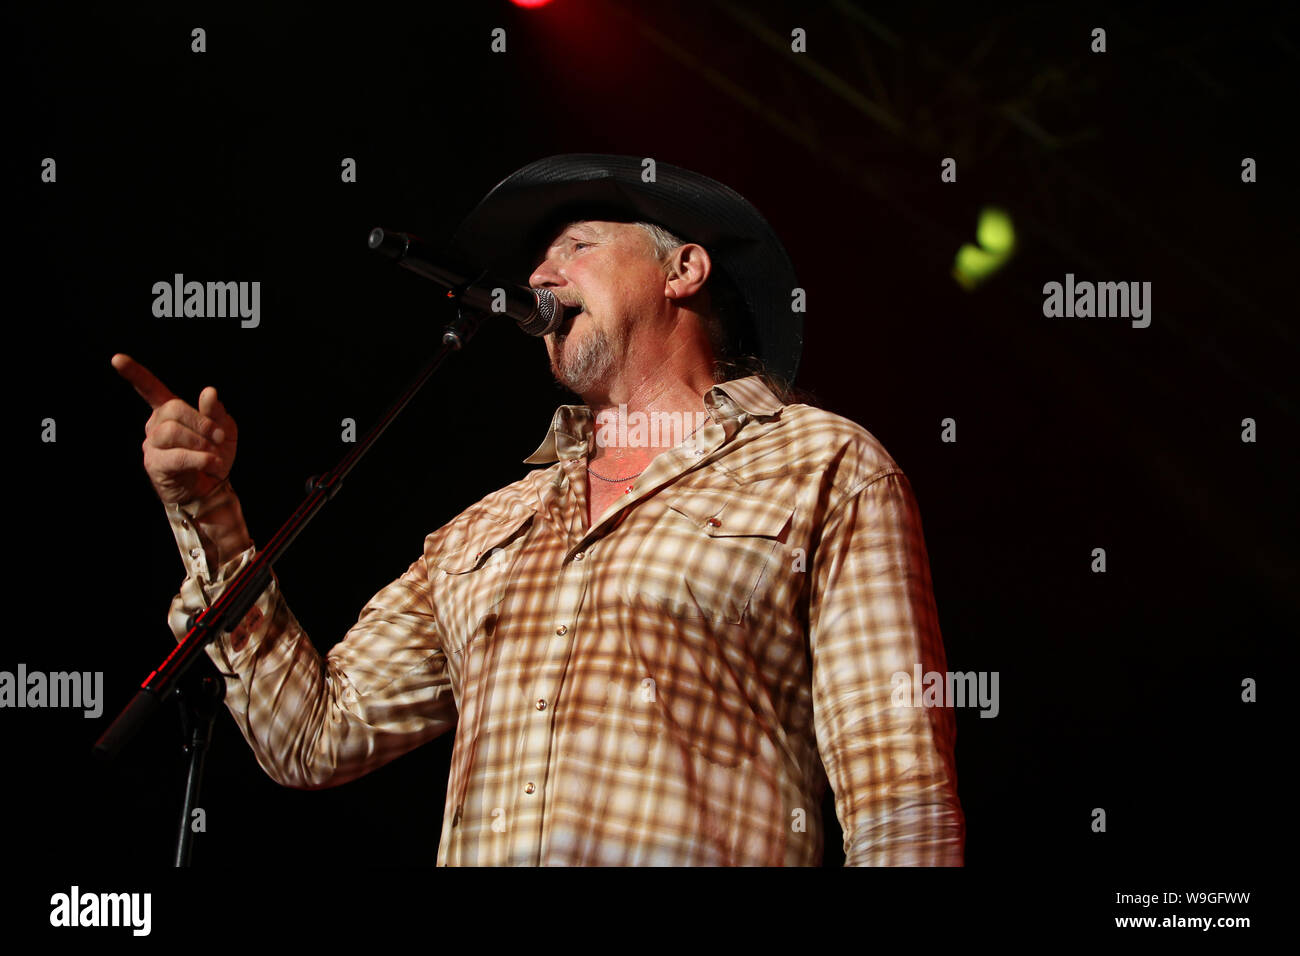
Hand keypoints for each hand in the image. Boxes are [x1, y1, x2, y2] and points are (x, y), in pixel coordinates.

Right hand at [112, 353, 238, 505]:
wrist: (213, 489)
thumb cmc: (215, 455)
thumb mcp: (224, 430)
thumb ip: (216, 412)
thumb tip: (208, 392)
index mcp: (170, 412)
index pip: (150, 389)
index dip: (135, 374)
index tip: (117, 359)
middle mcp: (156, 425)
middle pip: (172, 408)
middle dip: (201, 421)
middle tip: (218, 437)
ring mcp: (152, 445)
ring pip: (171, 431)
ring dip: (200, 442)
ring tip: (213, 455)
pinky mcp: (155, 465)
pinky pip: (176, 456)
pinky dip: (199, 459)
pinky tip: (211, 464)